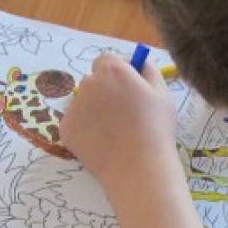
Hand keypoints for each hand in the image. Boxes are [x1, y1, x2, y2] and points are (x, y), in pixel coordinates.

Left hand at [61, 52, 179, 195]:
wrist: (139, 167)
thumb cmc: (156, 128)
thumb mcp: (162, 93)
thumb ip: (149, 70)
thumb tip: (139, 61)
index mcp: (112, 70)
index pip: (106, 60)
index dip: (117, 74)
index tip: (126, 90)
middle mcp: (88, 83)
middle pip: (93, 81)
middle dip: (104, 92)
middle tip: (122, 115)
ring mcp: (73, 106)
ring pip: (83, 103)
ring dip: (94, 111)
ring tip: (114, 132)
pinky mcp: (65, 128)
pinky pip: (75, 123)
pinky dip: (85, 130)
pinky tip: (103, 143)